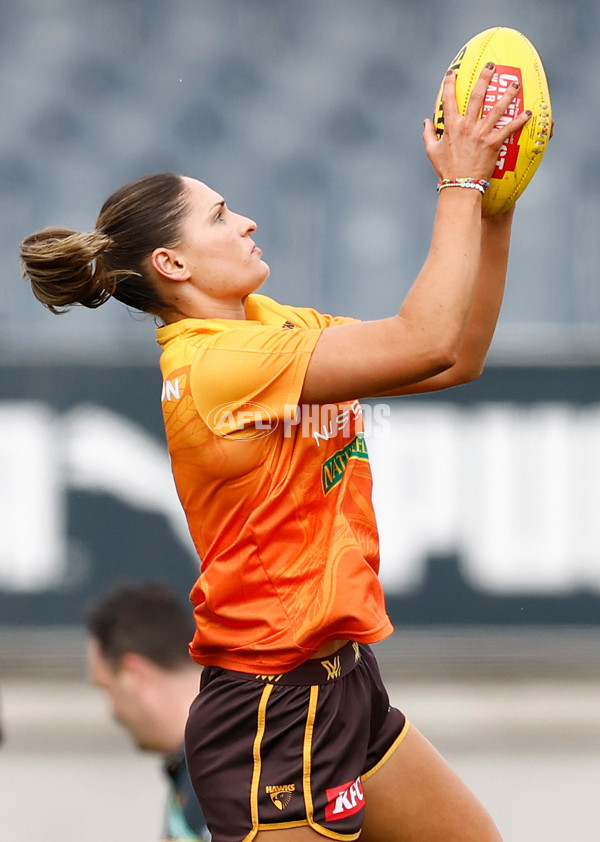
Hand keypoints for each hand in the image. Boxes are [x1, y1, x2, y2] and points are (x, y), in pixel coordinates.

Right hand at [423, 64, 531, 181]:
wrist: (460, 185)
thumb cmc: (446, 170)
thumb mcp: (432, 151)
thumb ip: (428, 134)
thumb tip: (426, 121)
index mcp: (451, 127)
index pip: (449, 100)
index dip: (449, 85)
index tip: (452, 73)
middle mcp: (467, 127)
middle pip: (476, 97)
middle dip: (484, 78)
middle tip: (491, 65)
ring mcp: (481, 134)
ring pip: (496, 109)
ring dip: (507, 95)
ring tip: (515, 83)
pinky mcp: (493, 144)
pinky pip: (508, 129)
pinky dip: (519, 120)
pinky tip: (528, 113)